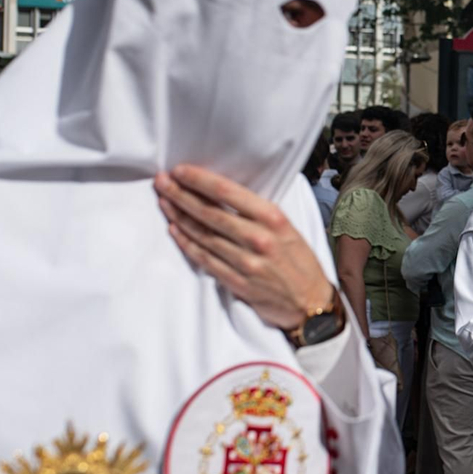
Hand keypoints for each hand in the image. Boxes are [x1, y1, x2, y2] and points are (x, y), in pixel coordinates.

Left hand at [156, 165, 335, 333]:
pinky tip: (175, 230)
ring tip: (163, 202)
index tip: (179, 170)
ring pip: (203, 235)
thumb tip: (222, 194)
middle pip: (209, 212)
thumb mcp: (288, 227)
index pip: (227, 192)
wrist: (311, 302)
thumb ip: (258, 213)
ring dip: (179, 216)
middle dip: (180, 194)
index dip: (199, 180)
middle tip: (161, 182)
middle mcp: (258, 238)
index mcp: (272, 218)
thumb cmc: (299, 261)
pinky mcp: (237, 283)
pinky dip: (187, 244)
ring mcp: (246, 262)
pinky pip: (205, 260)